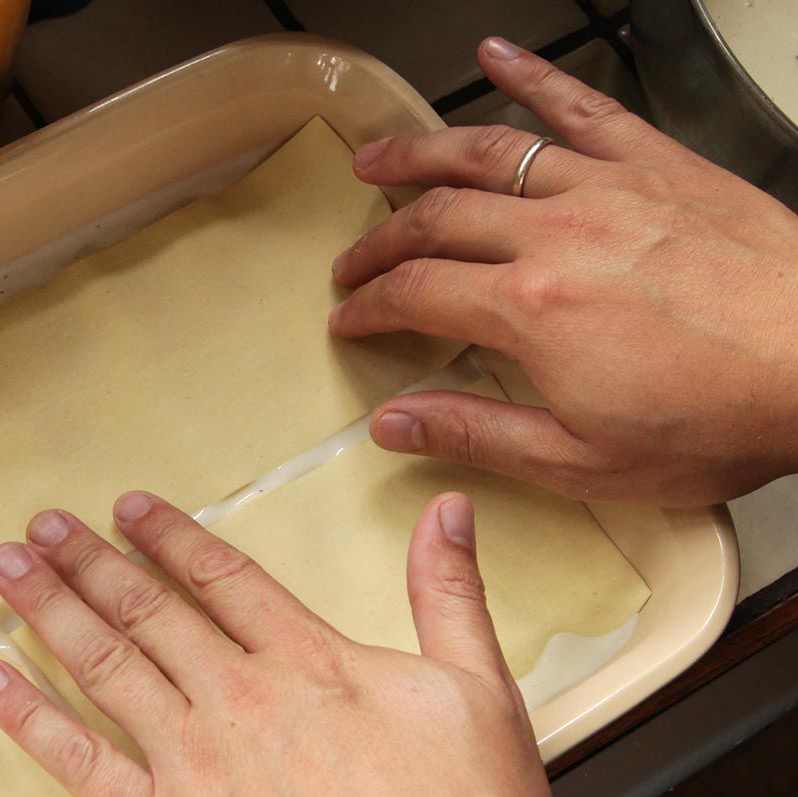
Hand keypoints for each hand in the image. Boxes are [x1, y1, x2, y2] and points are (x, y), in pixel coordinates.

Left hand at [0, 489, 548, 796]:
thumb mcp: (480, 690)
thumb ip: (450, 593)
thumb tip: (448, 512)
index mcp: (310, 662)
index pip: (222, 578)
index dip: (168, 537)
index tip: (127, 510)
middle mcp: (239, 697)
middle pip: (147, 611)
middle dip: (89, 561)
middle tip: (43, 527)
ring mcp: (193, 761)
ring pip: (104, 665)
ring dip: (50, 610)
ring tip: (7, 570)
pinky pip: (78, 760)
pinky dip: (28, 716)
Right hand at [330, 37, 797, 505]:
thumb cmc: (725, 414)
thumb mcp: (585, 460)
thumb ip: (478, 435)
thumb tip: (395, 423)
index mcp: (532, 309)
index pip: (415, 292)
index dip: (369, 305)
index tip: (351, 318)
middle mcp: (559, 234)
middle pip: (436, 218)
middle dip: (380, 240)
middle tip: (355, 261)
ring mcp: (610, 188)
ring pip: (488, 152)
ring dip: (420, 152)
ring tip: (379, 157)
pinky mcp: (661, 164)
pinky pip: (584, 104)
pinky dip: (533, 76)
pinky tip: (497, 55)